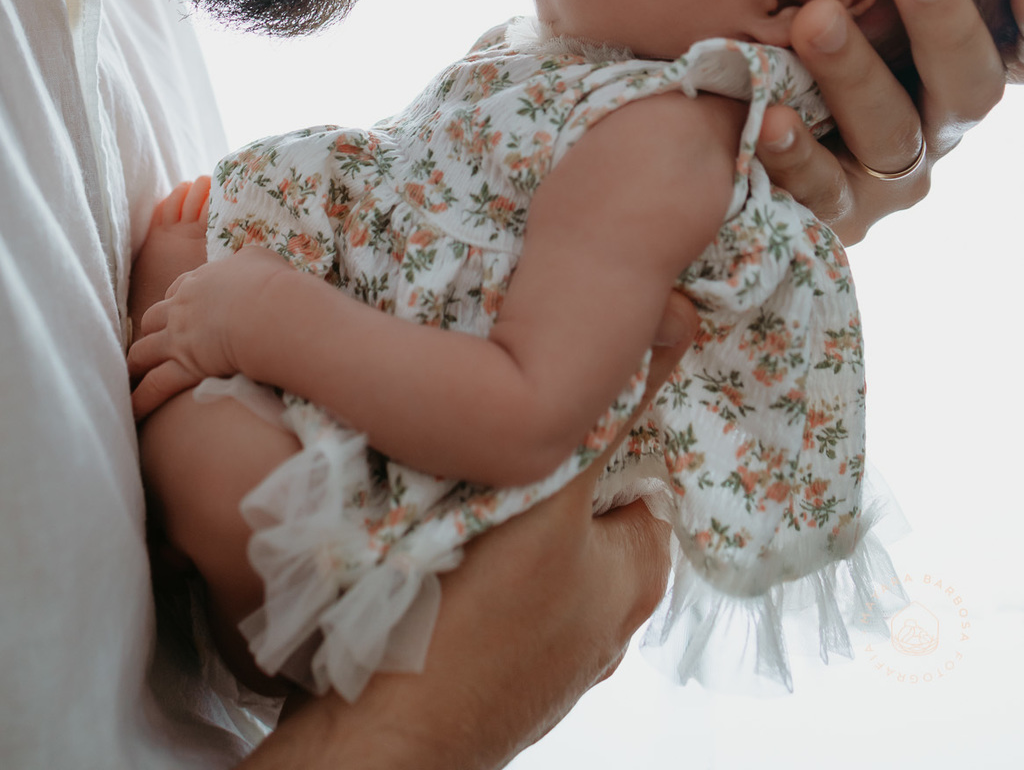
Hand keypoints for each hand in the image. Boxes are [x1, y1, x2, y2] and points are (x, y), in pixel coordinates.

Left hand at [128, 246, 288, 420]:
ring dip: (136, 364)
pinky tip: (133, 413)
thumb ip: (247, 259)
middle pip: (153, 318)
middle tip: (154, 342)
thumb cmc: (270, 283)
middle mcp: (182, 306)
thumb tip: (248, 261)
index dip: (175, 300)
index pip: (178, 289)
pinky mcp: (184, 366)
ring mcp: (179, 337)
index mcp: (200, 280)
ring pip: (143, 351)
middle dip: (151, 330)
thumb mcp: (259, 258)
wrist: (267, 310)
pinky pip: (154, 385)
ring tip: (131, 376)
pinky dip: (141, 399)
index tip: (178, 309)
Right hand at [244, 292, 696, 768]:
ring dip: (490, 476)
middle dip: (542, 434)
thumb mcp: (553, 505)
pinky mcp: (469, 641)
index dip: (610, 398)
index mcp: (634, 574)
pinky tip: (416, 488)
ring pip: (519, 520)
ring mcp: (529, 631)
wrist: (369, 743)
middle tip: (500, 373)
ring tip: (453, 420)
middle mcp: (593, 608)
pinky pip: (474, 557)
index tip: (568, 346)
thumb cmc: (468, 636)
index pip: (643, 457)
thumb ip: (607, 415)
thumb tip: (674, 317)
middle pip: (576, 485)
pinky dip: (453, 520)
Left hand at [756, 0, 1004, 243]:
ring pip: (890, 131)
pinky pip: (820, 189)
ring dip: (855, 74)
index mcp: (955, 72)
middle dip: (947, 25)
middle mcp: (938, 125)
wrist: (724, 124)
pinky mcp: (832, 211)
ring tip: (817, 20)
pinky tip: (772, 119)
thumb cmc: (800, 28)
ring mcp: (890, 177)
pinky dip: (797, 154)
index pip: (1015, 55)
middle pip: (969, 87)